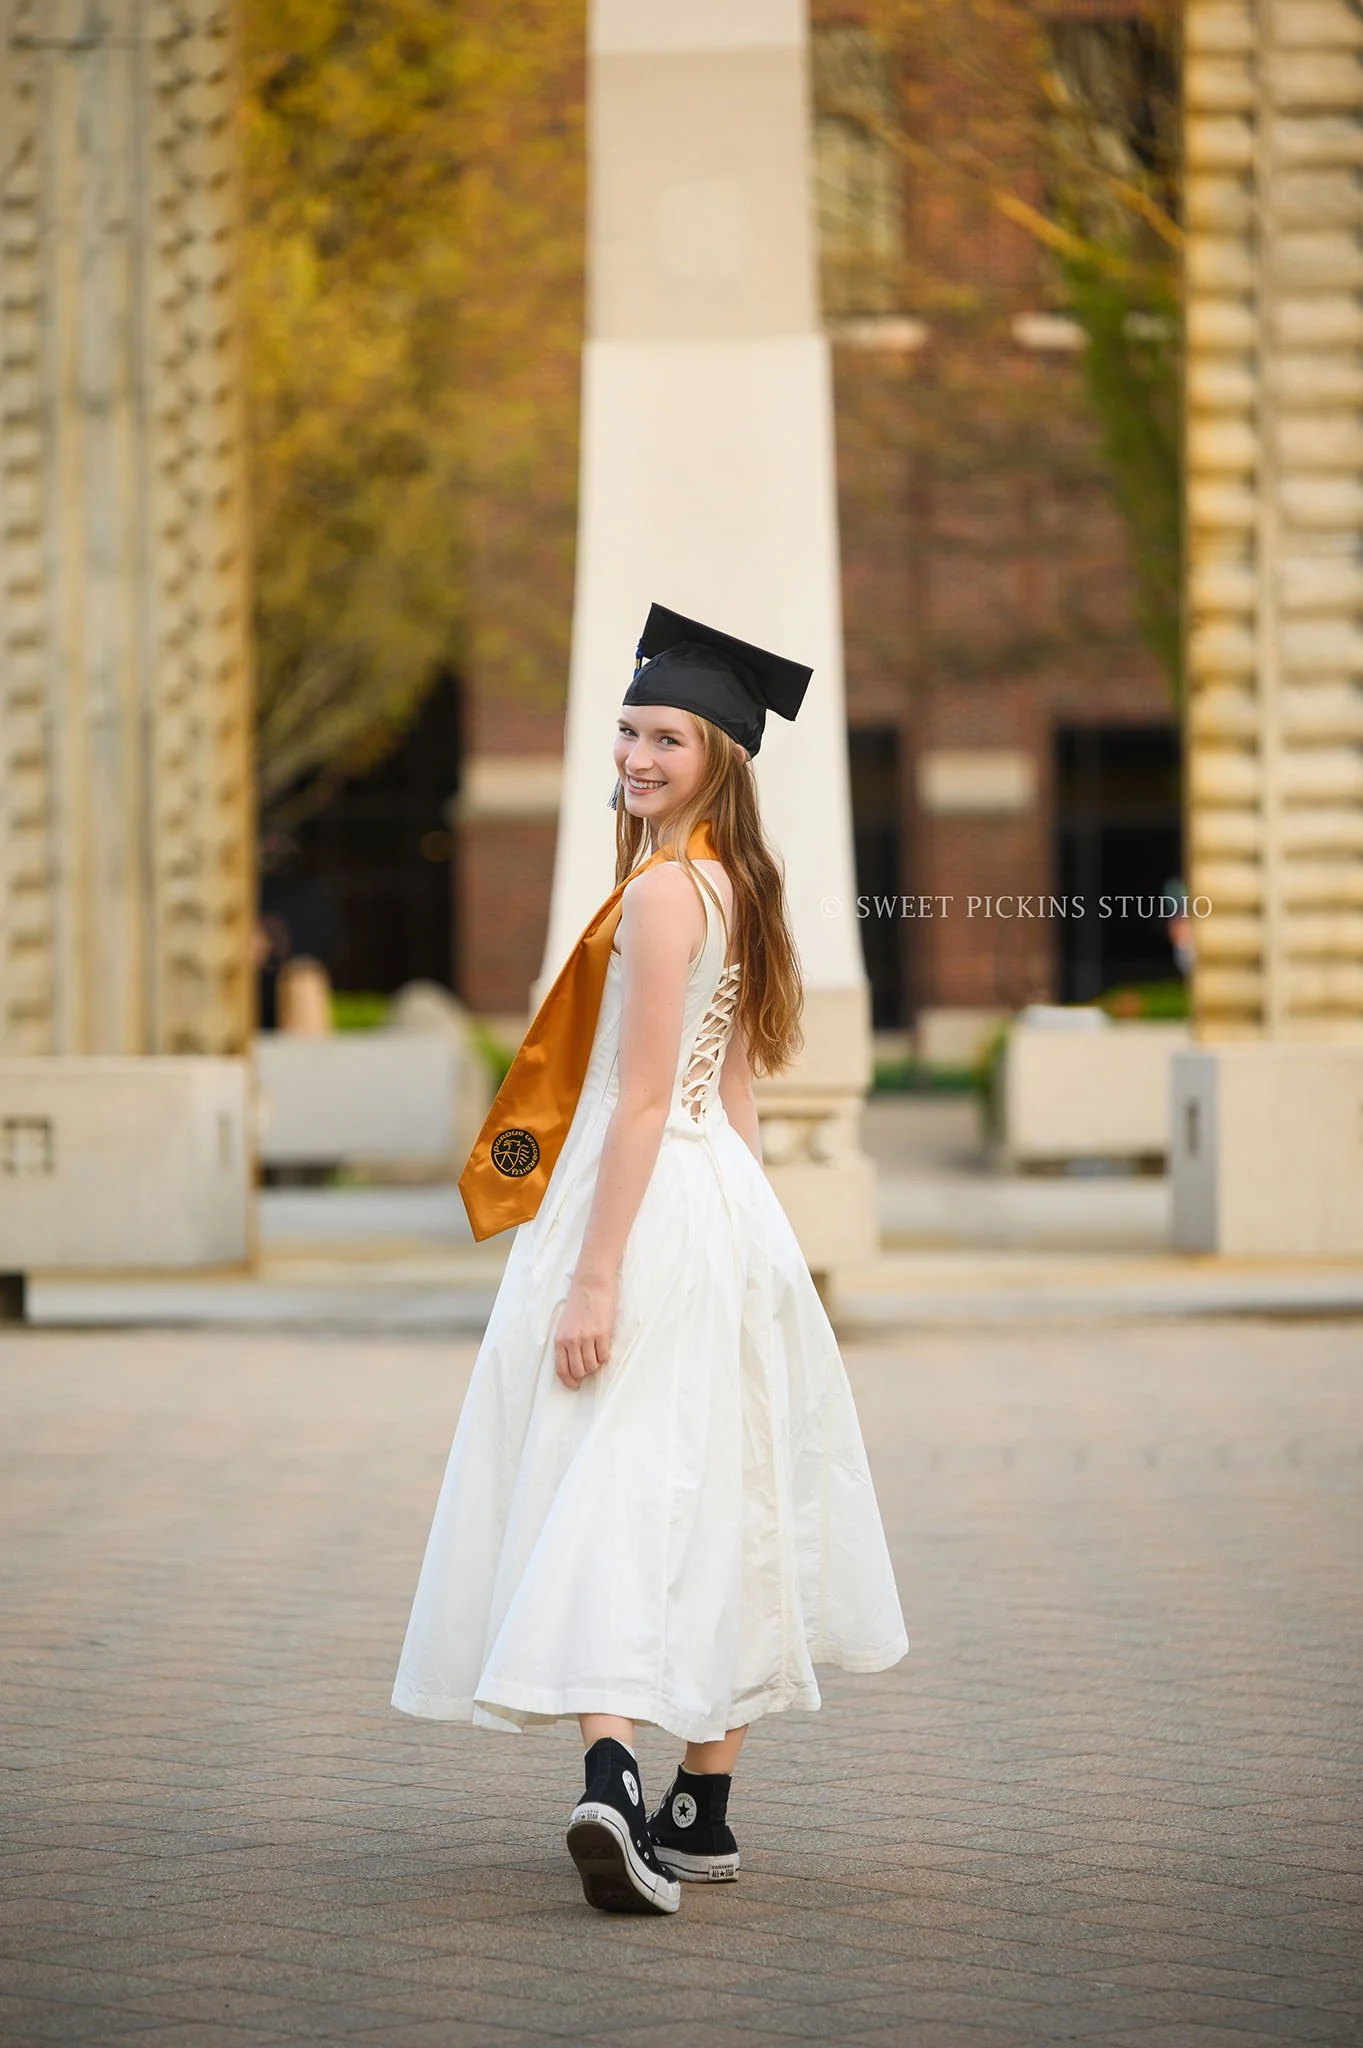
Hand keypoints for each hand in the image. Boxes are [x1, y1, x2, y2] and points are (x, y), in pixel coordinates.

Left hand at [554, 1274, 615, 1389]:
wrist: (591, 1285)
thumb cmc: (578, 1304)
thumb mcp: (564, 1325)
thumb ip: (566, 1344)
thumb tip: (572, 1365)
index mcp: (559, 1339)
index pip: (561, 1369)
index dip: (568, 1381)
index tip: (574, 1385)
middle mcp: (571, 1340)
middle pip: (578, 1371)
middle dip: (584, 1373)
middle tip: (588, 1367)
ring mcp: (587, 1338)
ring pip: (592, 1365)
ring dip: (595, 1364)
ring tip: (596, 1353)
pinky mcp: (602, 1334)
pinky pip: (604, 1356)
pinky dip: (604, 1355)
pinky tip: (603, 1346)